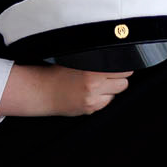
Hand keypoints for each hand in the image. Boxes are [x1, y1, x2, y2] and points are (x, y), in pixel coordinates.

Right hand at [0, 63, 132, 117]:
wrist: (42, 91)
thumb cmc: (56, 73)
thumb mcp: (76, 60)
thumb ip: (96, 59)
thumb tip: (115, 56)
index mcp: (92, 71)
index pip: (123, 70)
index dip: (123, 67)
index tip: (122, 64)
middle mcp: (94, 87)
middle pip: (123, 83)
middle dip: (118, 78)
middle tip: (109, 74)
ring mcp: (93, 100)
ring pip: (115, 94)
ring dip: (111, 89)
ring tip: (98, 84)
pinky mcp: (90, 110)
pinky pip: (105, 103)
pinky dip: (102, 98)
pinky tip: (90, 93)